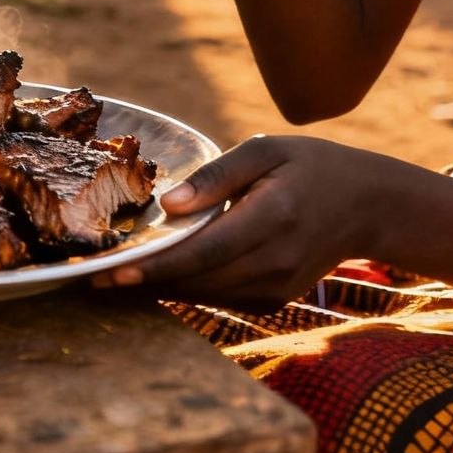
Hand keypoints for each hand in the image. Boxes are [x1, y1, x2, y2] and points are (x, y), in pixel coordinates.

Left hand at [94, 135, 380, 309]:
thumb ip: (216, 176)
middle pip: (196, 281)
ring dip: (156, 288)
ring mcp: (276, 289)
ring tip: (106, 276)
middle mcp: (274, 262)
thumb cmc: (309, 166)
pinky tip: (152, 274)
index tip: (108, 270)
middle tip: (87, 276)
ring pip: (203, 295)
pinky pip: (219, 297)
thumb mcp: (265, 151)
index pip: (203, 251)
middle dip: (140, 281)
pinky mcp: (273, 301)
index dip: (154, 265)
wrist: (366, 205)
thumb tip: (167, 205)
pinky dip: (185, 288)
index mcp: (272, 218)